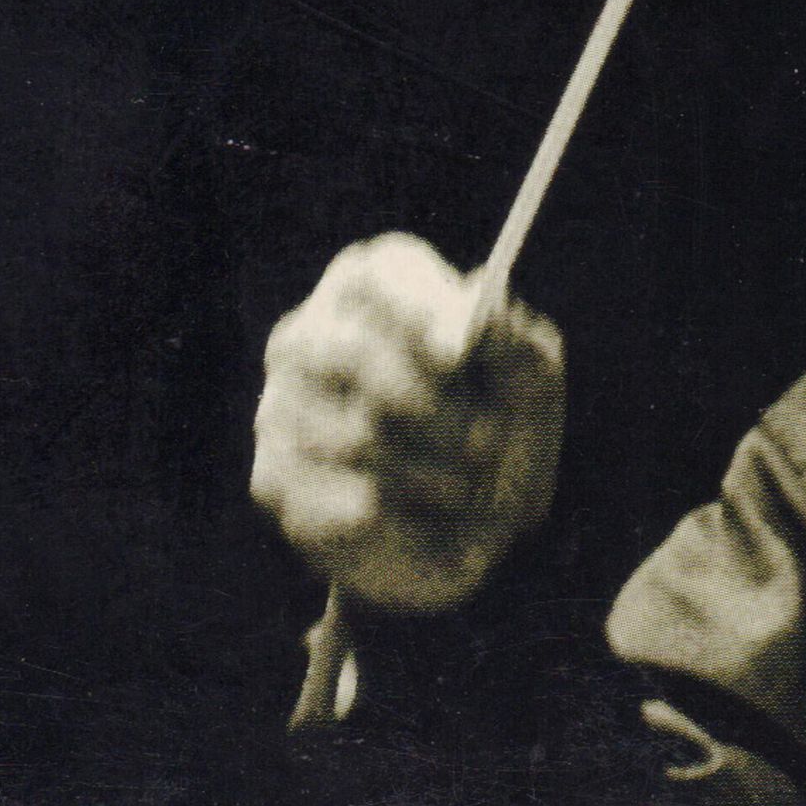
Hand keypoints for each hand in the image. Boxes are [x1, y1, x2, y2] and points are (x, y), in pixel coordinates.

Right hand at [252, 233, 564, 613]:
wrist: (471, 531)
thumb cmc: (502, 429)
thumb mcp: (532, 380)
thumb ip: (516, 340)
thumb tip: (487, 302)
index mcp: (377, 290)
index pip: (374, 274)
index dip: (417, 309)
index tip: (460, 354)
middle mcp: (313, 334)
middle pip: (352, 351)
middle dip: (431, 406)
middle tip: (484, 439)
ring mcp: (281, 404)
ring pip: (350, 434)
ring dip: (429, 470)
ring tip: (466, 485)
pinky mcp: (273, 476)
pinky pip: (337, 495)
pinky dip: (400, 517)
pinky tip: (419, 516)